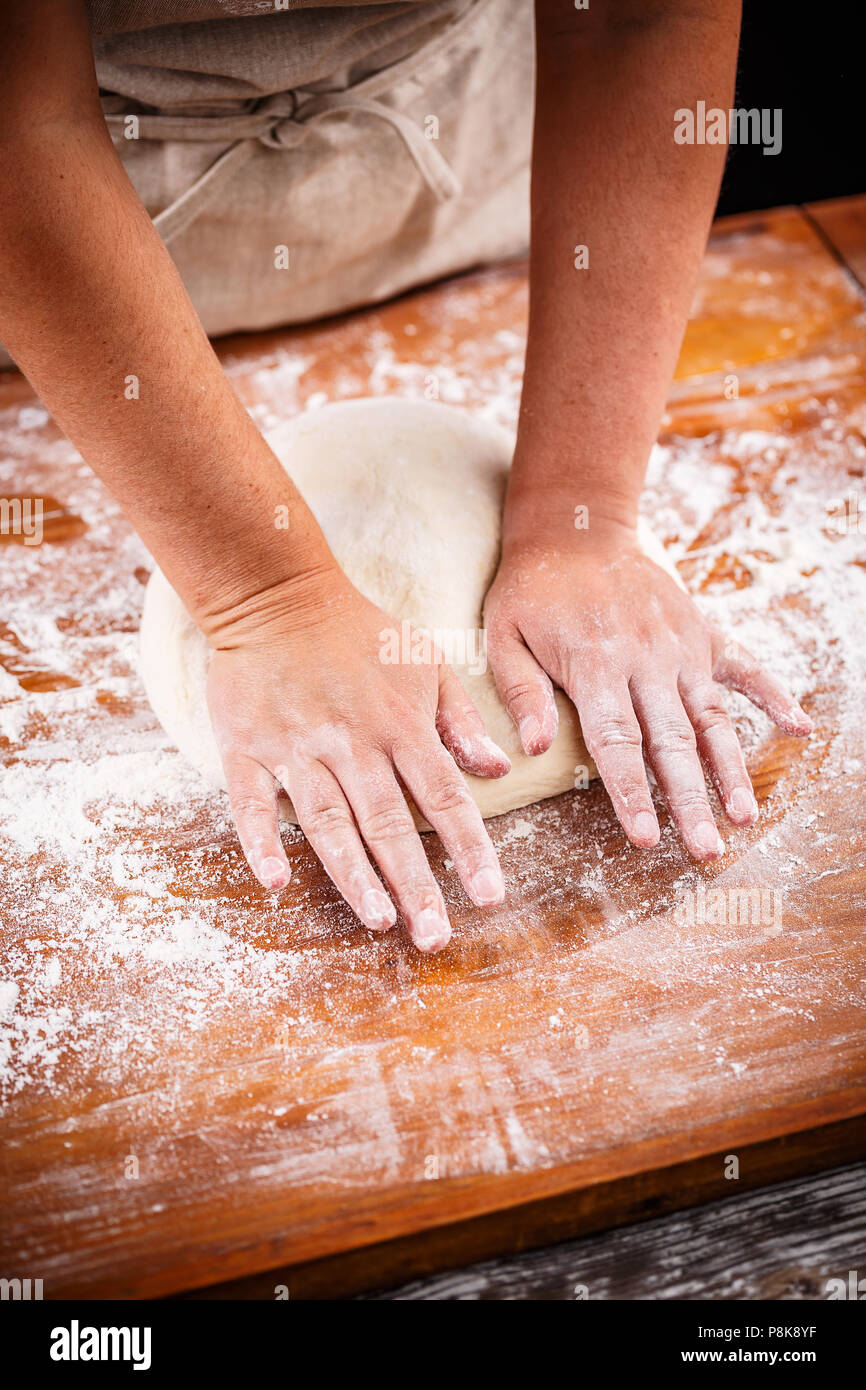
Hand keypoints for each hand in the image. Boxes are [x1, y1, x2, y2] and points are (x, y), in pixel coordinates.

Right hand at [206, 569, 510, 950]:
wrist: (276, 594)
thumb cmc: (360, 634)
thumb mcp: (427, 662)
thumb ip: (462, 720)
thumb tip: (500, 771)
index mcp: (401, 725)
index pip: (445, 796)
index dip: (470, 848)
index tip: (491, 896)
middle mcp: (353, 743)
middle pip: (389, 823)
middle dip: (415, 883)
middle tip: (434, 937)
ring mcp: (296, 747)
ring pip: (328, 821)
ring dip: (353, 873)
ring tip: (378, 919)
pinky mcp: (246, 749)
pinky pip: (252, 804)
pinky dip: (262, 842)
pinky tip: (276, 883)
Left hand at [484, 529, 811, 858]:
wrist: (577, 529)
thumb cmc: (533, 590)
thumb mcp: (503, 635)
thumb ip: (522, 692)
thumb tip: (534, 750)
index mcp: (596, 665)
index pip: (618, 743)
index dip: (632, 794)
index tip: (645, 838)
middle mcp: (648, 659)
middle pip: (673, 742)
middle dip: (691, 801)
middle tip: (705, 851)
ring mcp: (681, 646)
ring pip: (712, 717)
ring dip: (730, 769)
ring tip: (743, 816)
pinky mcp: (702, 632)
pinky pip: (746, 667)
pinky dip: (775, 696)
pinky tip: (800, 728)